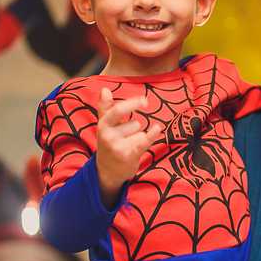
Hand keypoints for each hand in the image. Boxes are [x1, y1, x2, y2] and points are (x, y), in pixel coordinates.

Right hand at [96, 88, 162, 206]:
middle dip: (135, 130)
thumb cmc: (108, 143)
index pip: (118, 110)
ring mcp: (118, 146)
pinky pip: (143, 141)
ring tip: (127, 147)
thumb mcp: (104, 125)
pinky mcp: (128, 155)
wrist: (107, 171)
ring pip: (141, 133)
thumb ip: (105, 107)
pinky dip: (151, 135)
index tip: (145, 101)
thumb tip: (105, 89)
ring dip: (138, 139)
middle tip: (125, 140)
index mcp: (103, 125)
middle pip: (135, 123)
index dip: (132, 104)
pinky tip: (157, 128)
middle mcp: (108, 135)